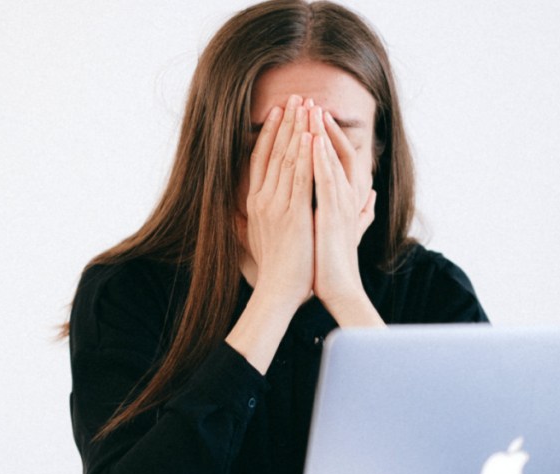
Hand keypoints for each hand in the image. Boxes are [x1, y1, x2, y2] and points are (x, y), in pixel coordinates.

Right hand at [238, 95, 314, 309]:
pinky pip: (300, 178)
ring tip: (306, 105)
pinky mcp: (293, 214)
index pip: (262, 159)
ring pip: (287, 159)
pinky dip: (305, 155)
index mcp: (256, 202)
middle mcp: (262, 199)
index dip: (271, 132)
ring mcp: (276, 205)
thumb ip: (259, 218)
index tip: (280, 111)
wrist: (278, 291)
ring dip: (297, 129)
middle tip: (296, 96)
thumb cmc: (276, 269)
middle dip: (286, 122)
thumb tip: (248, 210)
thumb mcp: (262, 237)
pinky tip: (311, 135)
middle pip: (273, 152)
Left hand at [309, 105, 377, 313]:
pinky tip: (310, 140)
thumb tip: (372, 197)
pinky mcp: (332, 214)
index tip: (311, 115)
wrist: (338, 289)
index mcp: (346, 198)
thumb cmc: (336, 262)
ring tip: (310, 109)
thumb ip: (361, 212)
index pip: (338, 157)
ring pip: (330, 160)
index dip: (326, 135)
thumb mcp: (347, 230)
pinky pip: (325, 180)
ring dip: (320, 133)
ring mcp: (340, 204)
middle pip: (335, 151)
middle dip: (321, 125)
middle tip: (308, 100)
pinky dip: (319, 159)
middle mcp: (347, 196)